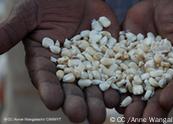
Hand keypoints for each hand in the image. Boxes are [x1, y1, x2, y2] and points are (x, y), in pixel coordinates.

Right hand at [0, 0, 120, 122]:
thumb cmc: (46, 1)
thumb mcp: (28, 14)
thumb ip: (11, 30)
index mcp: (46, 60)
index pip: (45, 78)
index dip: (48, 90)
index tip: (53, 102)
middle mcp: (67, 66)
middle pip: (71, 88)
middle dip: (76, 102)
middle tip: (81, 117)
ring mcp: (89, 62)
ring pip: (93, 84)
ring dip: (98, 99)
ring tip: (101, 112)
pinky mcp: (107, 54)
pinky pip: (112, 70)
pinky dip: (116, 82)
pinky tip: (119, 93)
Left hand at [118, 0, 172, 121]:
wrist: (163, 3)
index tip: (166, 102)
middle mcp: (160, 75)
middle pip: (155, 94)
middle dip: (148, 109)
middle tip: (140, 122)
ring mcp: (141, 68)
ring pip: (135, 89)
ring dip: (129, 103)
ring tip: (124, 114)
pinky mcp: (125, 60)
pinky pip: (118, 73)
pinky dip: (114, 84)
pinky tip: (109, 95)